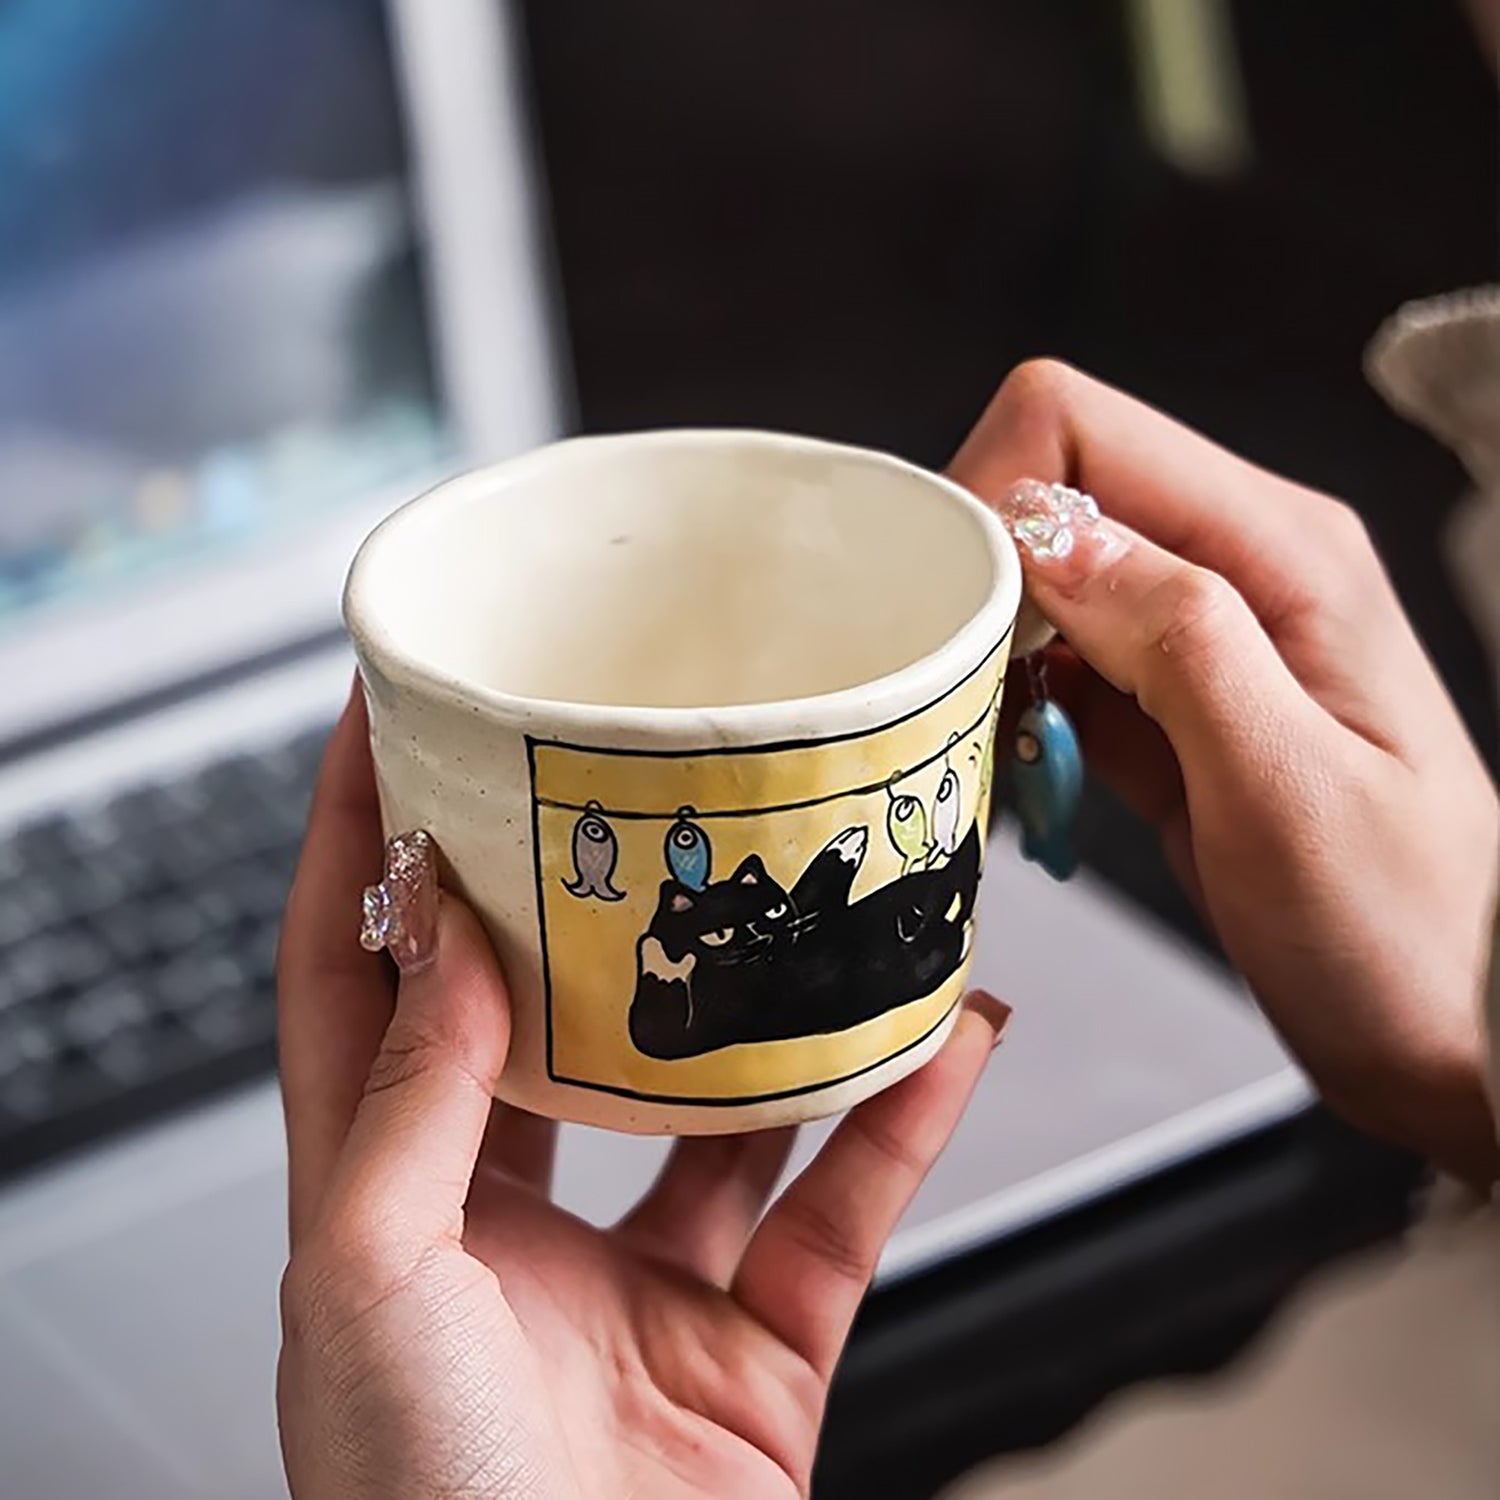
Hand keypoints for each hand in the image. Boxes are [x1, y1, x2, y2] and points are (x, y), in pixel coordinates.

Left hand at [275, 691, 1008, 1499]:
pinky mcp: (755, 1345)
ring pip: (727, 1103)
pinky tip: (946, 1037)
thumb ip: (411, 1101)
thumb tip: (445, 932)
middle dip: (597, 903)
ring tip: (830, 892)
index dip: (366, 845)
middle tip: (642, 786)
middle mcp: (511, 1227)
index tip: (393, 717)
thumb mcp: (369, 1286)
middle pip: (556, 1019)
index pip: (358, 979)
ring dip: (784, 1007)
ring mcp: (638, 1283)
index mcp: (390, 1206)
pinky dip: (900, 1120)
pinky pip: (843, 1204)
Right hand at [952, 361, 1498, 1186]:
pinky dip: (1014, 709)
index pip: (1081, 430)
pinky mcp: (1169, 707)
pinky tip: (1023, 773)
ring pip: (1040, 582)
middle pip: (1048, 491)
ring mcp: (1201, 639)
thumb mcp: (1286, 785)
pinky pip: (1058, 666)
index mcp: (1282, 551)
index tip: (949, 610)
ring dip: (990, 651)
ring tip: (996, 745)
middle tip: (957, 689)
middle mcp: (1239, 569)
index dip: (988, 496)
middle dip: (977, 578)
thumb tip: (1045, 538)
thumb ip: (1175, 638)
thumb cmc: (1404, 931)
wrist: (1450, 1034)